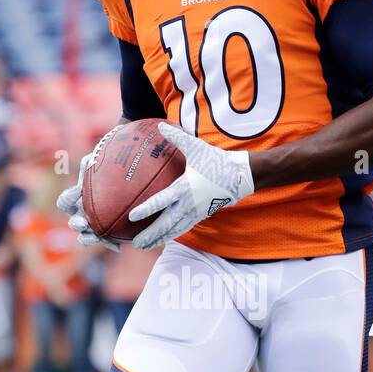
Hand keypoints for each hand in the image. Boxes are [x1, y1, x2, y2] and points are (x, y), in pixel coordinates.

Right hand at [56, 140, 118, 251]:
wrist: (123, 192)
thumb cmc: (107, 177)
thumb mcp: (101, 168)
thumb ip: (93, 163)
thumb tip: (89, 160)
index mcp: (75, 202)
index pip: (64, 202)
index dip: (68, 198)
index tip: (78, 192)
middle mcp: (79, 216)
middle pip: (73, 223)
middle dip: (77, 224)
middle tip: (83, 223)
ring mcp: (91, 229)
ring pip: (85, 238)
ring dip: (89, 239)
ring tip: (97, 237)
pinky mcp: (105, 237)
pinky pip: (106, 242)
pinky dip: (111, 243)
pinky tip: (118, 246)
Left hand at [128, 124, 254, 249]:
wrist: (240, 176)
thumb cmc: (216, 161)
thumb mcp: (196, 147)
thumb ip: (176, 137)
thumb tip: (159, 125)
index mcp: (184, 188)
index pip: (161, 202)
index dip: (146, 210)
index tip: (132, 217)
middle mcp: (189, 204)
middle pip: (166, 224)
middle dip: (150, 235)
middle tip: (134, 244)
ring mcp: (196, 212)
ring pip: (174, 230)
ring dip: (159, 239)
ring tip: (144, 246)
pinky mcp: (201, 215)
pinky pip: (183, 228)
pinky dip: (171, 234)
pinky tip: (162, 239)